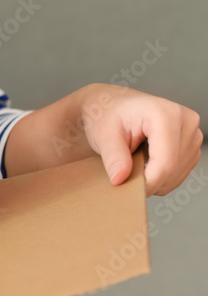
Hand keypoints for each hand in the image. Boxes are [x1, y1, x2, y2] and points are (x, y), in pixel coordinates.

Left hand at [79, 84, 202, 195]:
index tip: (127, 189)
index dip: (147, 183)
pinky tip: (145, 163)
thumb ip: (113, 157)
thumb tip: (120, 178)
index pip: (165, 162)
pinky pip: (180, 172)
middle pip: (173, 170)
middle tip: (124, 175)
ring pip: (177, 174)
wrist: (115, 106)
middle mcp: (185, 121)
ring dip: (154, 179)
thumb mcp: (104, 134)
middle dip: (148, 182)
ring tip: (133, 163)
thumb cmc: (109, 115)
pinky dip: (161, 176)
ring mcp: (192, 133)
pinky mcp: (192, 144)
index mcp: (165, 114)